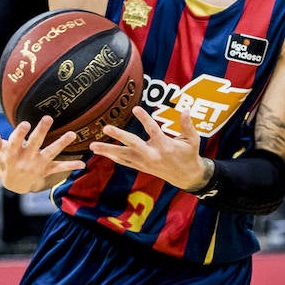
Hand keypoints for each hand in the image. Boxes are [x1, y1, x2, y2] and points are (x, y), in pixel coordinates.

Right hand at [0, 116, 83, 194]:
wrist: (13, 185)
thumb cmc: (3, 163)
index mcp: (12, 154)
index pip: (15, 143)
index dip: (19, 134)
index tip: (24, 123)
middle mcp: (26, 160)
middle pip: (34, 143)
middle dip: (41, 131)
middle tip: (48, 118)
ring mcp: (37, 165)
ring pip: (50, 153)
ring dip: (61, 143)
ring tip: (72, 134)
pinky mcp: (46, 170)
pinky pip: (59, 168)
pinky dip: (71, 166)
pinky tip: (82, 164)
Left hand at [89, 106, 210, 191]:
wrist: (186, 177)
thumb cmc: (189, 155)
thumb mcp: (192, 140)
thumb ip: (187, 125)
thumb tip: (186, 108)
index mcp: (165, 146)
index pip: (153, 130)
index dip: (144, 119)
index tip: (135, 108)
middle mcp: (152, 155)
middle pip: (133, 144)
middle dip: (119, 136)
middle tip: (106, 128)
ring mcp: (145, 162)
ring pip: (124, 155)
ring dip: (107, 150)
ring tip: (92, 146)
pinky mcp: (141, 167)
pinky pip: (124, 162)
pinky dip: (112, 156)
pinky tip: (100, 152)